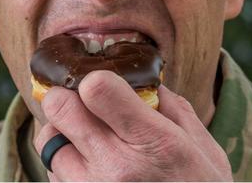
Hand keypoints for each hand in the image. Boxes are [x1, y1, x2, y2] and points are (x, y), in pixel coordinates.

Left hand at [34, 70, 232, 180]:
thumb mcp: (203, 149)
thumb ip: (173, 109)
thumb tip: (146, 82)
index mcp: (153, 143)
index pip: (96, 89)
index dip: (95, 79)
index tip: (104, 84)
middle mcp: (114, 167)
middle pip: (59, 107)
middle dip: (68, 97)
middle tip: (85, 104)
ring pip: (48, 140)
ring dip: (63, 132)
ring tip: (90, 141)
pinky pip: (52, 172)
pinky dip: (65, 163)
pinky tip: (91, 168)